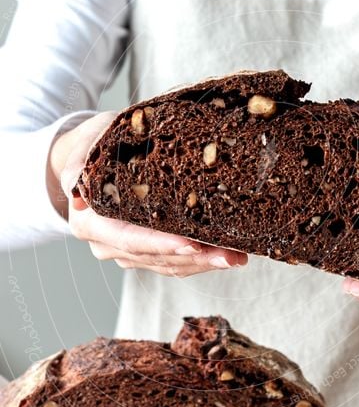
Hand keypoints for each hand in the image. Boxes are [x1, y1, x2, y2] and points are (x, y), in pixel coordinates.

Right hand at [49, 112, 247, 276]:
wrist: (94, 154)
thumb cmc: (98, 142)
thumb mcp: (88, 144)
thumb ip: (79, 166)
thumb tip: (74, 193)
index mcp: (89, 221)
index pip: (129, 239)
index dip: (161, 244)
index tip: (192, 244)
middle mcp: (106, 243)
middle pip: (154, 257)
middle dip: (194, 258)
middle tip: (228, 255)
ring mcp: (126, 251)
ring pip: (167, 264)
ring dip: (203, 263)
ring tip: (236, 256)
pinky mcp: (145, 251)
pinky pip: (173, 262)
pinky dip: (199, 260)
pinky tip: (226, 255)